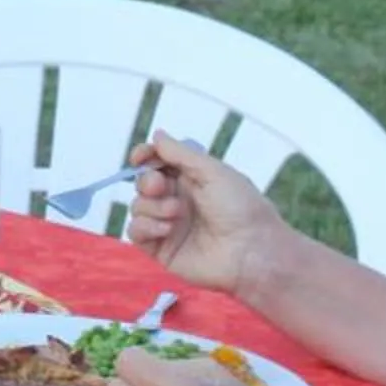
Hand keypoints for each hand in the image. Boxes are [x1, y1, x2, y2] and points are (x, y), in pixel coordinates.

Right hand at [121, 131, 286, 295]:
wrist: (250, 250)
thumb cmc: (239, 207)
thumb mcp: (212, 171)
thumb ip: (180, 153)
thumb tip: (157, 134)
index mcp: (191, 179)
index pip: (158, 163)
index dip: (145, 157)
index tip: (139, 157)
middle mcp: (177, 200)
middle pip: (143, 183)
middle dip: (147, 181)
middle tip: (161, 186)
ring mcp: (167, 225)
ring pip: (138, 206)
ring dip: (152, 206)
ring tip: (176, 213)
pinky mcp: (160, 248)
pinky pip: (136, 231)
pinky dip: (146, 226)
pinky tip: (166, 229)